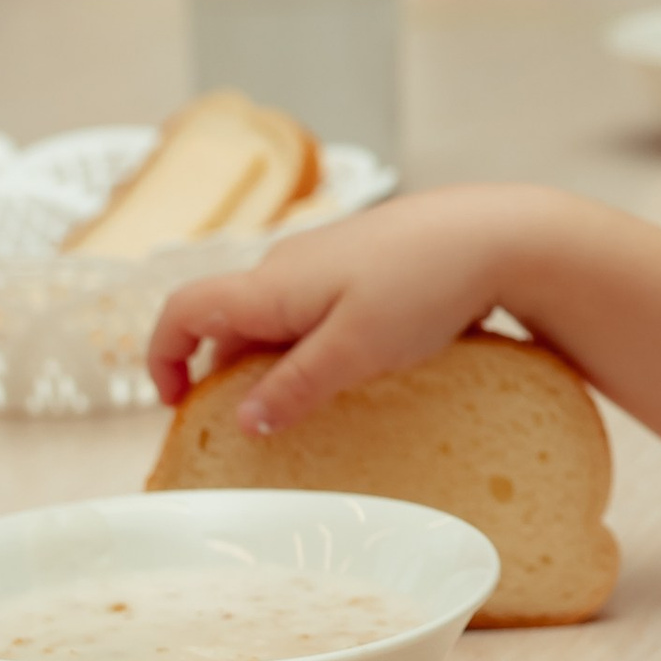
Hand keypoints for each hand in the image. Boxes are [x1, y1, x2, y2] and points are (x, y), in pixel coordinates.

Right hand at [146, 187, 540, 430]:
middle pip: (229, 323)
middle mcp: (287, 266)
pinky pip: (315, 310)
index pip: (184, 311)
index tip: (174, 405)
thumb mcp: (354, 352)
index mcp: (270, 284)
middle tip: (257, 426)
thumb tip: (242, 420)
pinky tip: (358, 370)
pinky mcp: (361, 265)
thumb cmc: (424, 286)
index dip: (164, 357)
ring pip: (276, 319)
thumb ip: (294, 387)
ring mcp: (325, 262)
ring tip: (312, 406)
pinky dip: (314, 345)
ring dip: (277, 362)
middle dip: (230, 375)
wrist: (496, 234)